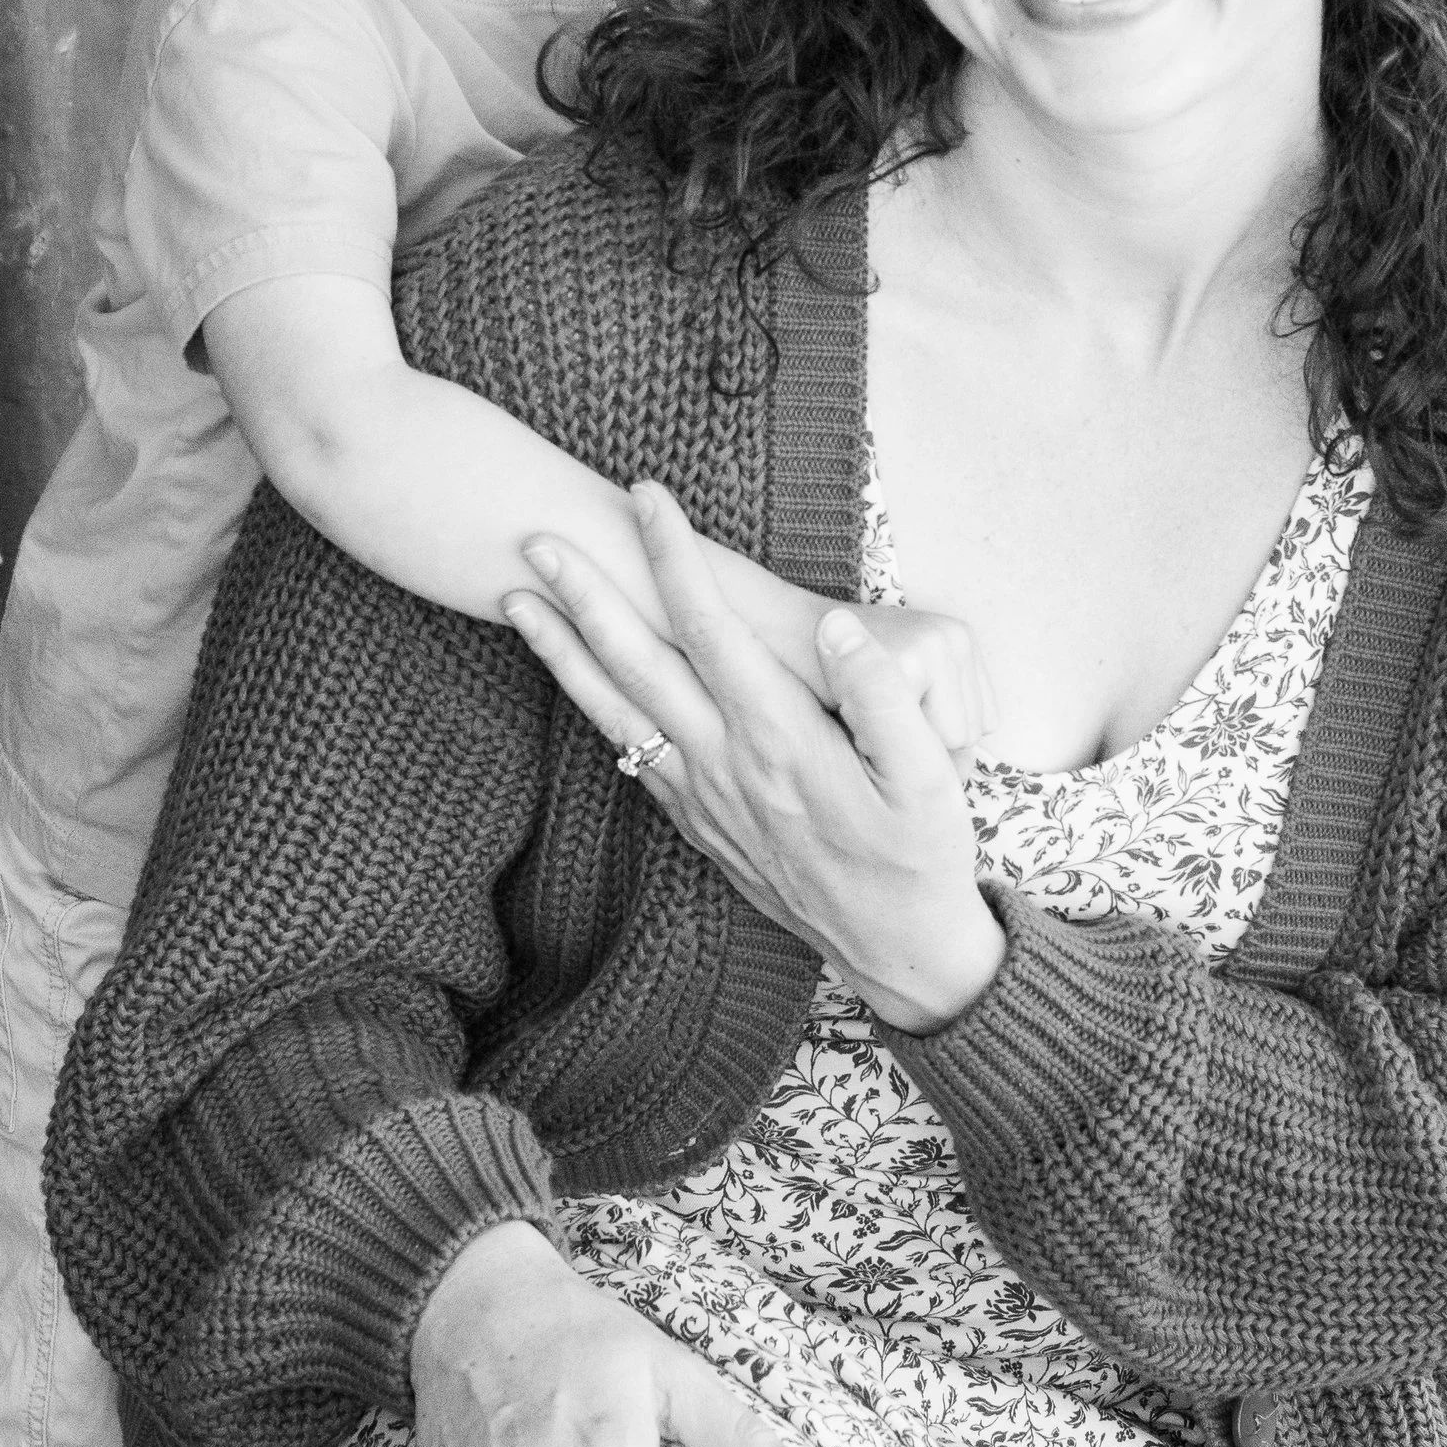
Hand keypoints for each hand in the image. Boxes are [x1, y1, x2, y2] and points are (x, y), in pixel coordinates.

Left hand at [501, 484, 1007, 1031]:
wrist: (894, 949)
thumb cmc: (921, 856)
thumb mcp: (930, 779)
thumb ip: (881, 698)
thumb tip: (834, 626)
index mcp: (779, 737)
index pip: (710, 625)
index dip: (673, 556)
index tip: (647, 497)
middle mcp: (724, 761)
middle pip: (637, 660)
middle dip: (586, 591)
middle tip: (536, 533)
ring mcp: (701, 794)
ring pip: (613, 708)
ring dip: (561, 649)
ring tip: (516, 599)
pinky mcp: (695, 820)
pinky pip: (625, 750)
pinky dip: (588, 705)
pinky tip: (571, 680)